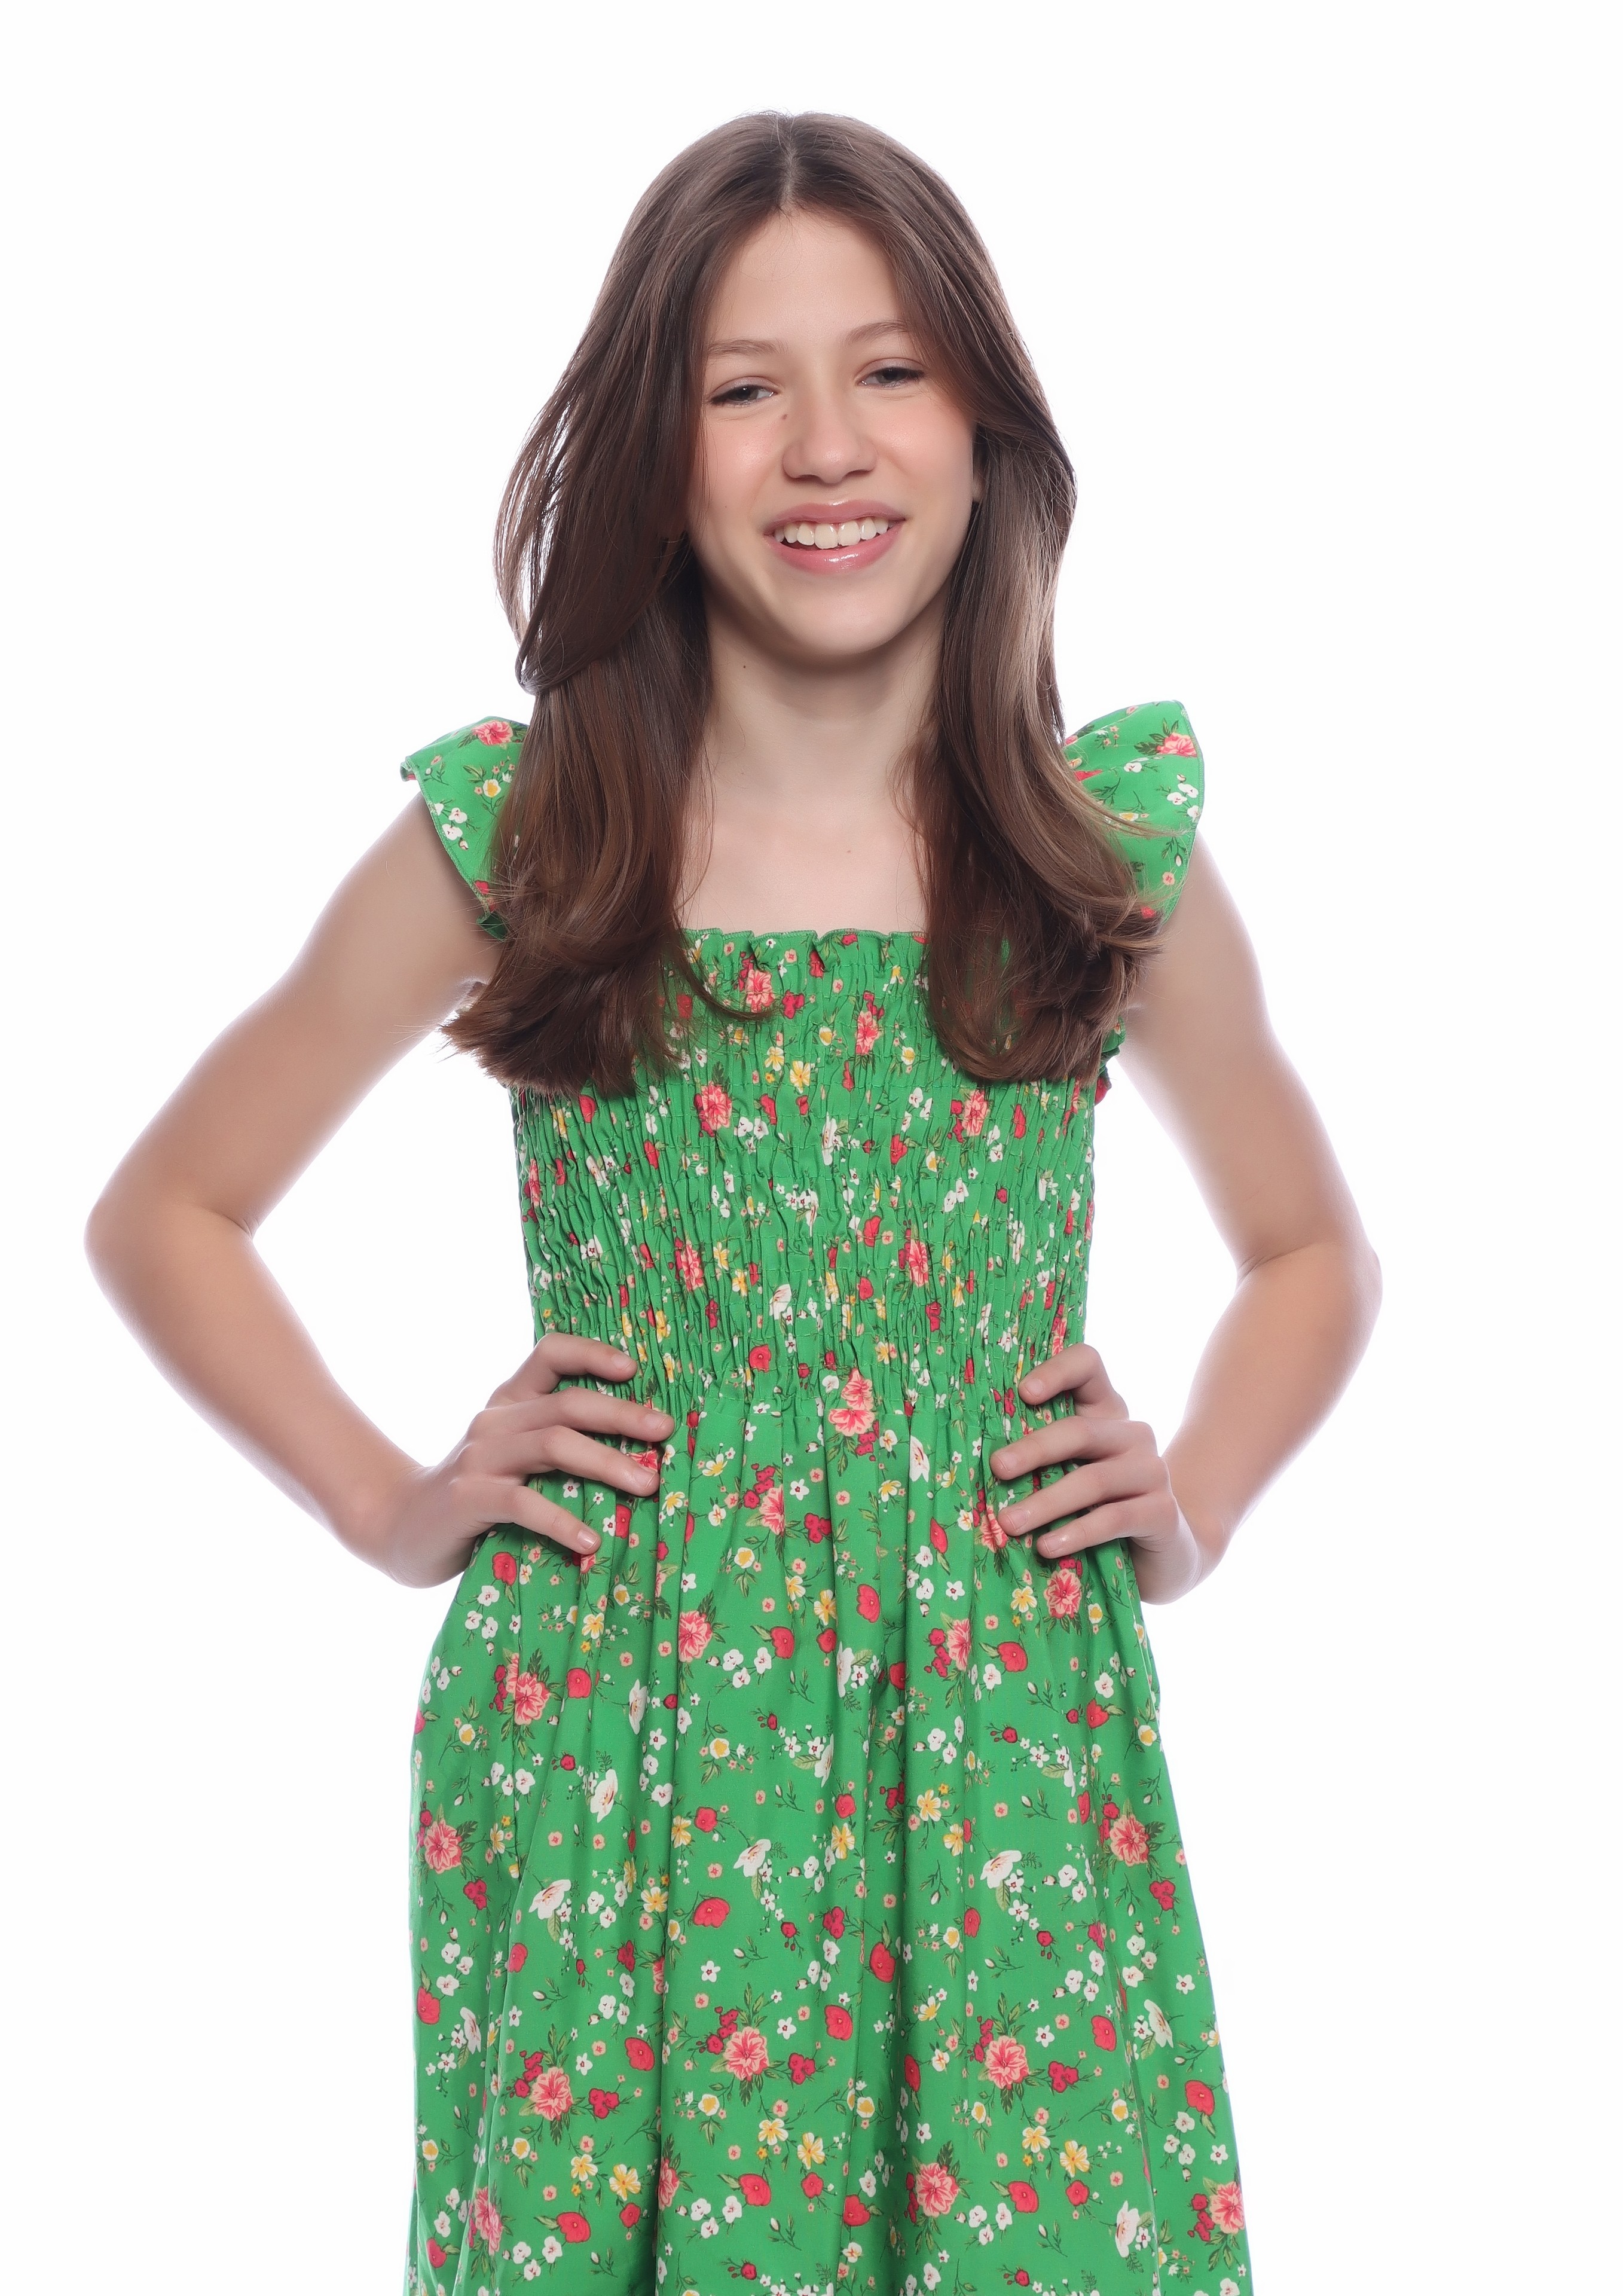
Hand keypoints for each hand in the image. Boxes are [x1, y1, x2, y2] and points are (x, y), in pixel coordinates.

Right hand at [373, 1335, 671, 1586]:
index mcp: (509, 1401)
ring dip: (606, 1462)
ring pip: (553, 1444)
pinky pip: (522, 1502)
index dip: (592, 1352)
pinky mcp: (468, 1498)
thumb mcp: (513, 1457)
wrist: (400, 1528)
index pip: (549, 1353)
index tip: (634, 1368)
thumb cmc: (476, 1495)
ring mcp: (479, 1458)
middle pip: (567, 1403)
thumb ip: (556, 1445)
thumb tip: (640, 1454)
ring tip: (647, 1485)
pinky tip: (591, 1541)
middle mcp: (495, 1420)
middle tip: (665, 1432)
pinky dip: (561, 1520)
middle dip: (622, 1415)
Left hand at [988, 1343, 1199, 1602]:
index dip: (1057, 1371)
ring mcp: (1152, 1472)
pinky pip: (1114, 1518)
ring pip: (1093, 1479)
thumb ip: (1037, 1458)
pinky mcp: (1161, 1513)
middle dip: (1034, 1449)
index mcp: (1104, 1411)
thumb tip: (979, 1461)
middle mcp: (1132, 1434)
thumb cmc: (1096, 1507)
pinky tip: (1046, 1546)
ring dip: (1046, 1502)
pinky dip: (1076, 1532)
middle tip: (997, 1469)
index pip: (1088, 1365)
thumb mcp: (1067, 1473)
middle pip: (1081, 1429)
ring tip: (1009, 1523)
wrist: (1162, 1555)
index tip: (1023, 1393)